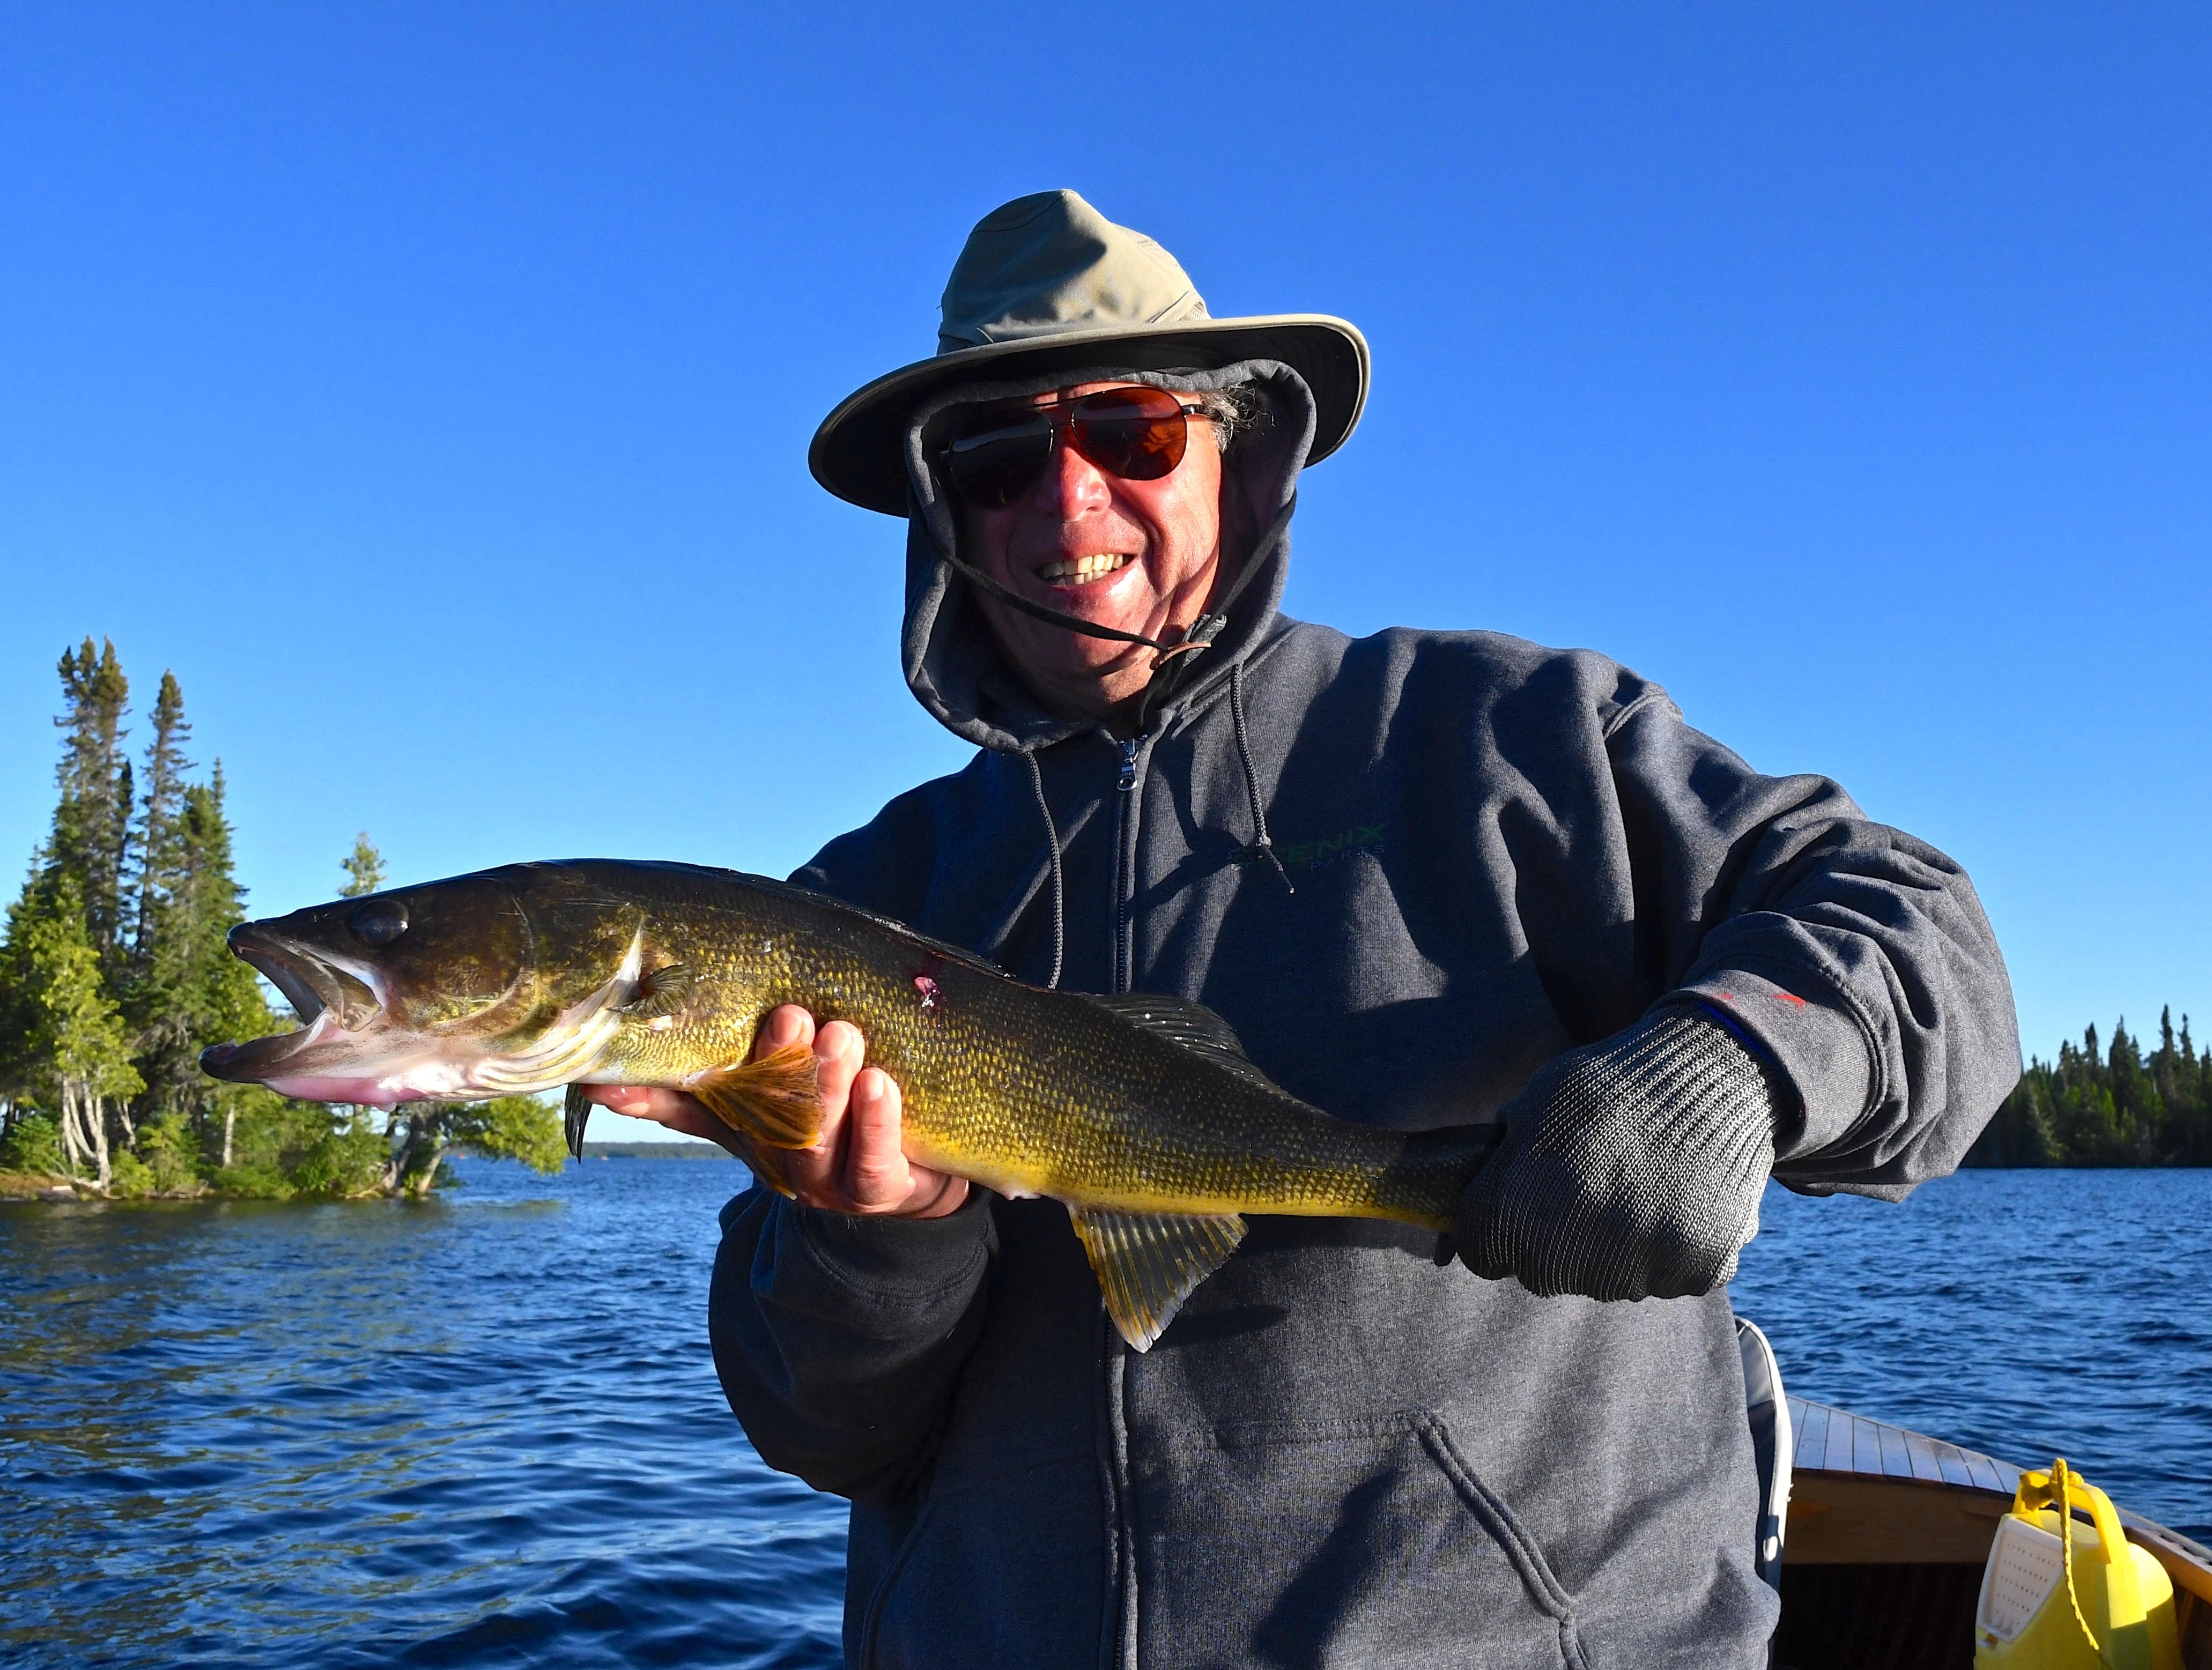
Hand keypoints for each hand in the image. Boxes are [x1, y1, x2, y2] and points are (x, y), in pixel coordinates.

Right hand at [580, 1006, 968, 1218]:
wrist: (914, 1174)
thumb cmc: (833, 1116)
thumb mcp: (767, 1097)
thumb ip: (707, 1081)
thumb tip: (601, 1075)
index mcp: (746, 1129)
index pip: (690, 1109)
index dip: (650, 1094)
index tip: (608, 1077)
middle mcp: (778, 1160)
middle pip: (764, 1116)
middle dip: (776, 1066)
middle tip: (790, 1014)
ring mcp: (826, 1182)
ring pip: (817, 1135)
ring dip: (826, 1083)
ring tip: (840, 1034)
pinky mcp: (878, 1191)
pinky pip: (872, 1161)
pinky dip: (875, 1121)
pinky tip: (879, 1083)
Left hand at [1456, 1009, 1779, 1300]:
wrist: (1717, 1074)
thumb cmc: (1611, 1085)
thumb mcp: (1533, 1104)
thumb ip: (1496, 1161)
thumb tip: (1456, 1225)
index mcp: (1521, 1204)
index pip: (1483, 1253)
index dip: (1495, 1227)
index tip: (1518, 1203)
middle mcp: (1574, 1245)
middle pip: (1540, 1273)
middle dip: (1550, 1239)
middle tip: (1585, 1188)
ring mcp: (1638, 1263)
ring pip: (1603, 1280)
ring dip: (1609, 1247)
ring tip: (1635, 1187)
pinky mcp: (1694, 1270)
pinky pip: (1660, 1279)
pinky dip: (1664, 1250)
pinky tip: (1673, 1200)